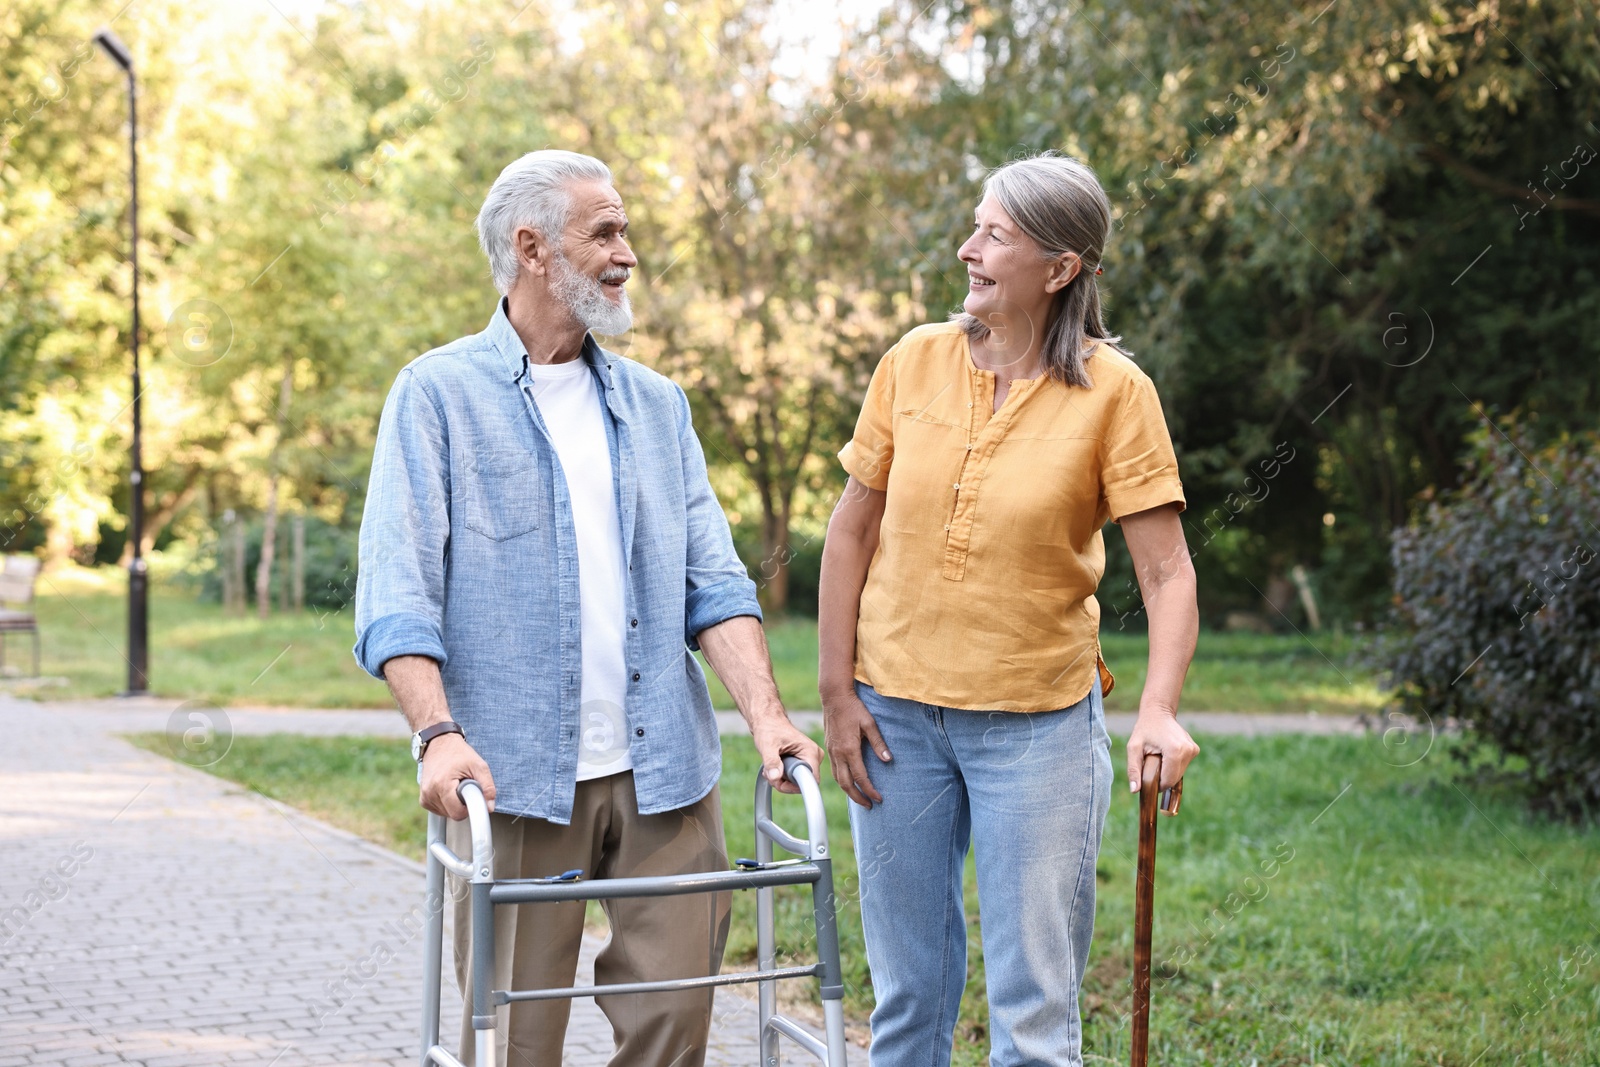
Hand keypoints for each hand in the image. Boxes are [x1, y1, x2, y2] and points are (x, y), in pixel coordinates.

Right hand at [420, 733, 496, 818]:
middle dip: (463, 804)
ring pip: (446, 814)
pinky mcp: (423, 799)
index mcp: (441, 785)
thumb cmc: (458, 752)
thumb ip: (488, 786)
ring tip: (456, 785)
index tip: (474, 799)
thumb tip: (489, 807)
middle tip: (465, 786)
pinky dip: (447, 803)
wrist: (439, 743)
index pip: (457, 813)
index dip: (469, 808)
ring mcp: (424, 797)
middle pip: (453, 814)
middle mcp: (429, 793)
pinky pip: (440, 810)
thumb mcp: (479, 765)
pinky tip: (449, 789)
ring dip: (455, 803)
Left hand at [750, 712, 824, 795]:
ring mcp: (809, 760)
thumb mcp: (767, 745)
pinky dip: (782, 776)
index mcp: (810, 752)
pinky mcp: (803, 762)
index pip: (811, 781)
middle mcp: (814, 757)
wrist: (768, 721)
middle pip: (802, 784)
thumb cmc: (769, 729)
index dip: (793, 786)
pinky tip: (774, 766)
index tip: (778, 781)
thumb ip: (771, 761)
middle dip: (784, 782)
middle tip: (770, 772)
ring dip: (781, 780)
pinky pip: (795, 778)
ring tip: (770, 766)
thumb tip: (775, 777)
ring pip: (797, 783)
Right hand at [822, 685, 890, 807]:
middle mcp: (838, 753)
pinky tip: (848, 781)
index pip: (860, 777)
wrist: (834, 697)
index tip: (878, 798)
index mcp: (849, 749)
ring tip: (859, 798)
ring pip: (837, 778)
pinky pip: (834, 770)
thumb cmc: (854, 708)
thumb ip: (879, 743)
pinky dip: (842, 780)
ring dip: (848, 791)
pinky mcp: (829, 747)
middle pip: (846, 784)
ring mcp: (832, 751)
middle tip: (869, 806)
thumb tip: (888, 760)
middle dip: (857, 797)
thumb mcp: (870, 724)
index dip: (869, 790)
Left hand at [1125, 709, 1197, 792]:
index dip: (1157, 784)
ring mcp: (1193, 750)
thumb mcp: (1133, 748)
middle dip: (1162, 778)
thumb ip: (1133, 769)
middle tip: (1152, 765)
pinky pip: (1183, 766)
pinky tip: (1166, 754)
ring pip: (1179, 773)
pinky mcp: (1195, 750)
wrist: (1158, 712)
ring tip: (1158, 758)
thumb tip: (1134, 790)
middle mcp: (1188, 750)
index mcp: (1175, 751)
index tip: (1148, 777)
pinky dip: (1173, 765)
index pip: (1168, 780)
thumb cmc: (1144, 729)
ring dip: (1168, 771)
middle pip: (1175, 778)